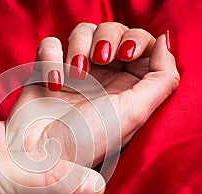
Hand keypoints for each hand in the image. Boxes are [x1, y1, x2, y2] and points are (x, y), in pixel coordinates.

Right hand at [5, 22, 178, 193]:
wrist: (35, 155)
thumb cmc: (85, 141)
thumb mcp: (134, 114)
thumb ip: (161, 79)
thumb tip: (166, 41)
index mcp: (128, 88)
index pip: (143, 45)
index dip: (137, 39)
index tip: (126, 53)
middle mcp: (103, 78)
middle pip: (114, 30)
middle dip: (108, 36)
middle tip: (101, 57)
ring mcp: (74, 72)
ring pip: (83, 31)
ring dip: (80, 44)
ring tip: (75, 74)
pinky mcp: (47, 70)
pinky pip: (51, 43)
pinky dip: (51, 56)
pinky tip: (53, 82)